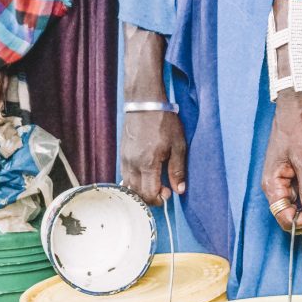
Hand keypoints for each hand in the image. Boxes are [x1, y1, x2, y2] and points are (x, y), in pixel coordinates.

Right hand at [120, 25, 185, 205]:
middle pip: (137, 193)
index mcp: (148, 163)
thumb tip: (179, 190)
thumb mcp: (178, 145)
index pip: (149, 193)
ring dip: (141, 190)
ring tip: (154, 183)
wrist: (145, 102)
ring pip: (128, 186)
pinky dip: (134, 181)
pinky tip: (145, 175)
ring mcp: (125, 159)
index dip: (159, 198)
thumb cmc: (164, 122)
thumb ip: (177, 170)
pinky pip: (125, 175)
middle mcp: (133, 164)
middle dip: (150, 197)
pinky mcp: (122, 154)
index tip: (168, 193)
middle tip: (163, 190)